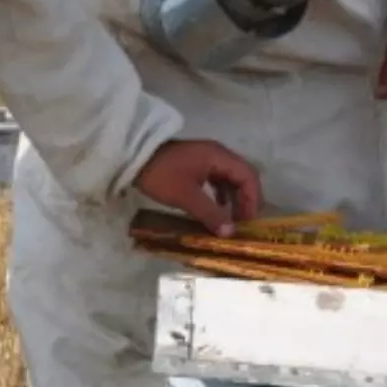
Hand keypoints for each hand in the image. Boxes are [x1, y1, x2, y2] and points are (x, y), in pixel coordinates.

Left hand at [135, 139, 260, 235]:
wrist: (133, 158)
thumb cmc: (162, 176)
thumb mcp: (187, 197)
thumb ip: (210, 214)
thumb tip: (231, 233)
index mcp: (219, 156)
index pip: (248, 176)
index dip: (252, 199)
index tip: (249, 221)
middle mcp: (217, 154)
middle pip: (242, 176)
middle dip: (245, 200)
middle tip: (244, 224)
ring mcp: (206, 158)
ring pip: (229, 178)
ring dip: (233, 198)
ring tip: (232, 220)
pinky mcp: (196, 164)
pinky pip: (217, 179)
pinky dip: (221, 194)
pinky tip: (217, 208)